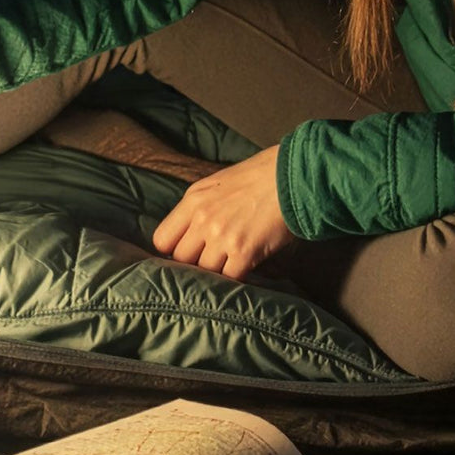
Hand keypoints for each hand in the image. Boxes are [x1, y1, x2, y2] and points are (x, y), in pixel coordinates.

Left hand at [151, 146, 292, 279]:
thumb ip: (198, 208)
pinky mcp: (244, 251)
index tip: (188, 253)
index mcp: (193, 201)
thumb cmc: (259, 178)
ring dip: (219, 271)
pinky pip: (229, 278)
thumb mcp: (217, 184)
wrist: (293, 175)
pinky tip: (247, 267)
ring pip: (204, 272)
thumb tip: (188, 236)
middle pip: (181, 259)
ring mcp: (222, 236)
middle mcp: (203, 219)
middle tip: (213, 260)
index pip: (162, 240)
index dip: (174, 250)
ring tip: (232, 263)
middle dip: (195, 263)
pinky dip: (238, 277)